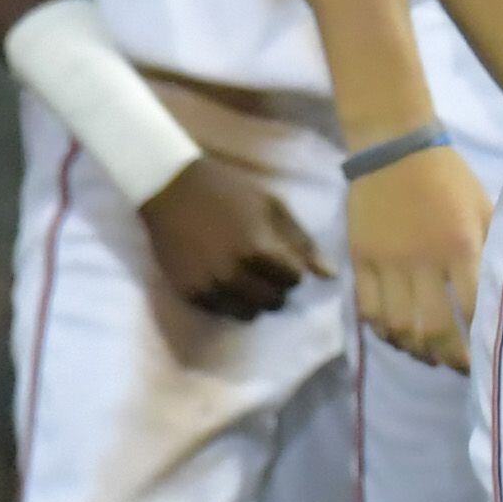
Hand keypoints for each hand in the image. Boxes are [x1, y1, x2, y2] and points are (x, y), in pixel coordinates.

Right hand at [141, 157, 324, 320]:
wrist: (171, 188)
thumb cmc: (229, 192)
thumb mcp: (273, 208)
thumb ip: (302, 243)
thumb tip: (331, 275)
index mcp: (259, 250)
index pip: (295, 280)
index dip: (293, 269)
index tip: (283, 257)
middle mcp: (234, 274)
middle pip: (274, 301)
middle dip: (277, 288)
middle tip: (265, 269)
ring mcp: (209, 286)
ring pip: (248, 313)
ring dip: (254, 299)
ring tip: (246, 277)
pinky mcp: (188, 292)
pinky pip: (220, 311)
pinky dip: (229, 301)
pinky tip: (225, 280)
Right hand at [344, 139, 487, 369]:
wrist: (394, 148)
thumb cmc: (448, 177)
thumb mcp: (484, 207)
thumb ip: (491, 248)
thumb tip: (500, 290)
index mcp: (461, 247)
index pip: (471, 309)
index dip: (478, 340)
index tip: (486, 354)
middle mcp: (423, 260)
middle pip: (432, 327)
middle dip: (448, 356)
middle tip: (458, 367)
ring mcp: (387, 261)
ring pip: (397, 325)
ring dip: (414, 349)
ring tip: (428, 356)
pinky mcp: (361, 259)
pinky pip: (367, 307)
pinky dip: (381, 330)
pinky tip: (395, 336)